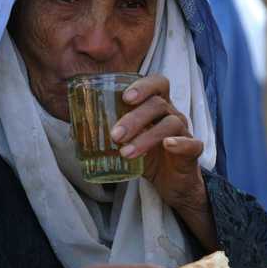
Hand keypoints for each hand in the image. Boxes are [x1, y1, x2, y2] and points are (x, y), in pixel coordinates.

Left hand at [109, 75, 216, 248]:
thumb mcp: (127, 142)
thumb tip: (73, 129)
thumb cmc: (148, 157)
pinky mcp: (193, 151)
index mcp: (157, 107)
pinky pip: (191, 143)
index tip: (125, 96)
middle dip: (134, 118)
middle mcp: (172, 114)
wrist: (172, 184)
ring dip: (146, 136)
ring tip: (125, 152)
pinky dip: (179, 143)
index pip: (157, 83)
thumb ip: (107, 132)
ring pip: (170, 123)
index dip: (143, 85)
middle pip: (158, 104)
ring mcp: (184, 131)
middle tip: (115, 135)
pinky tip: (167, 145)